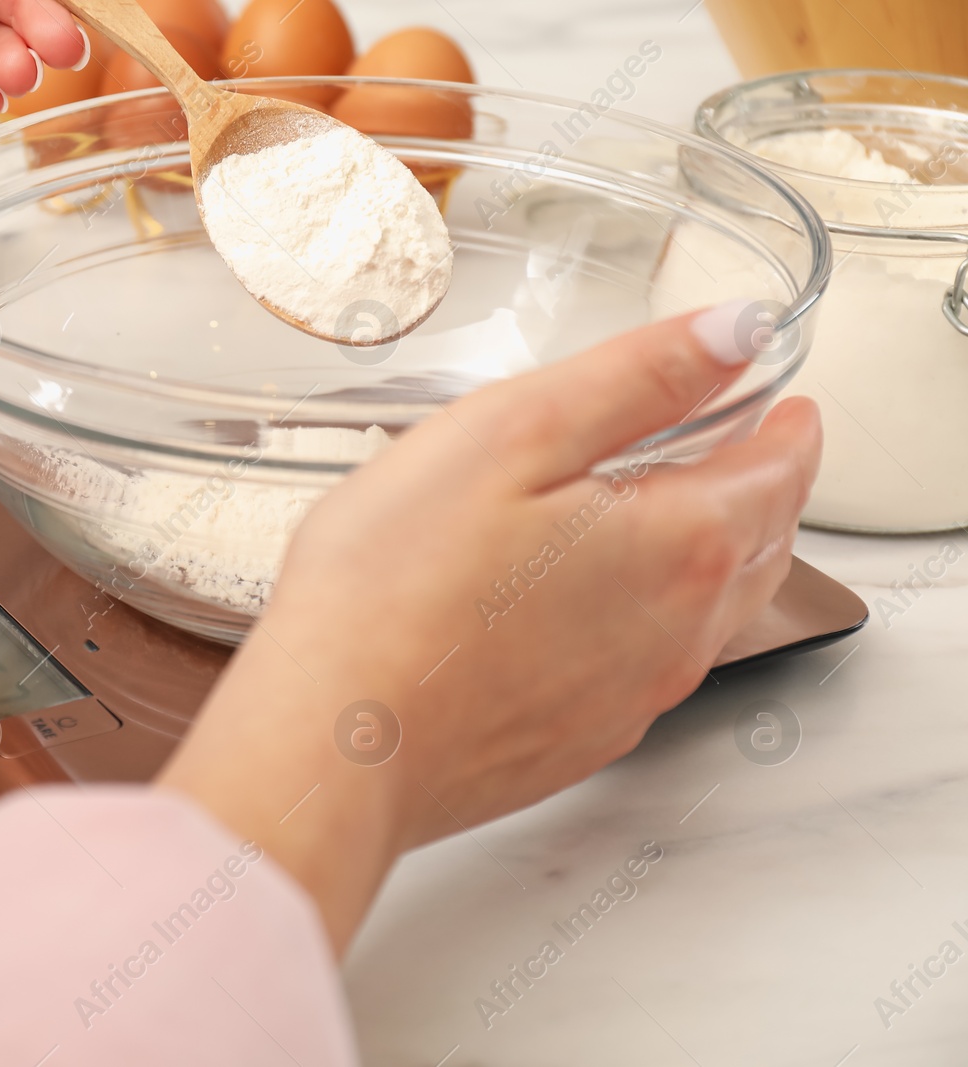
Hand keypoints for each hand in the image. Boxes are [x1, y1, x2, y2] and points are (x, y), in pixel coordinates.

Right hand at [158, 304, 821, 951]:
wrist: (335, 737)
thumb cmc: (395, 588)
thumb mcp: (512, 433)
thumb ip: (634, 378)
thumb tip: (733, 332)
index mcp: (678, 544)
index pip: (779, 473)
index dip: (788, 428)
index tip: (786, 408)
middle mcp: (677, 633)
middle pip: (761, 549)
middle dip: (764, 493)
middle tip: (745, 455)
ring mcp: (630, 699)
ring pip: (710, 616)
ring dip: (715, 559)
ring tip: (674, 517)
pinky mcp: (577, 740)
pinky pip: (649, 670)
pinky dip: (651, 622)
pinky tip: (591, 604)